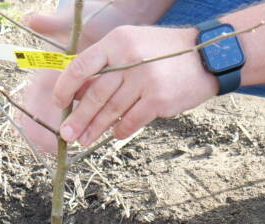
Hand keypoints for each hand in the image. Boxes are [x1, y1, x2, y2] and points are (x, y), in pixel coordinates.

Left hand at [10, 1, 153, 155]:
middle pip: (95, 94)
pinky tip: (113, 135)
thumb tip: (76, 91)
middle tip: (66, 134)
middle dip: (78, 117)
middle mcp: (129, 59)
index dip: (65, 87)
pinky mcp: (158, 99)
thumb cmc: (161, 53)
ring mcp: (145, 79)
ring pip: (111, 111)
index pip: (82, 65)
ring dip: (95, 129)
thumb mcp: (131, 45)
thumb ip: (105, 64)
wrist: (205, 56)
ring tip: (83, 140)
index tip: (59, 102)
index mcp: (117, 42)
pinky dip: (120, 131)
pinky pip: (131, 121)